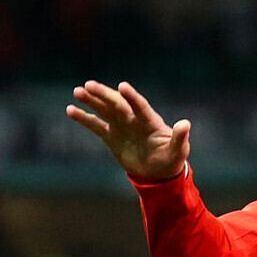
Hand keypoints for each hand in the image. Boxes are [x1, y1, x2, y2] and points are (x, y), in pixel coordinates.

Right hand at [66, 80, 190, 180]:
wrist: (158, 172)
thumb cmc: (171, 159)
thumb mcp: (178, 151)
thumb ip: (180, 138)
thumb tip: (185, 124)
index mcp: (150, 121)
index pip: (140, 106)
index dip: (132, 97)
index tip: (122, 86)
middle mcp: (134, 119)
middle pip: (117, 104)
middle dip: (104, 94)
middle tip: (89, 85)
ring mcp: (121, 126)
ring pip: (105, 110)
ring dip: (92, 101)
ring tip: (78, 91)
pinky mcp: (111, 136)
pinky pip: (95, 125)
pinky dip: (84, 118)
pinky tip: (70, 110)